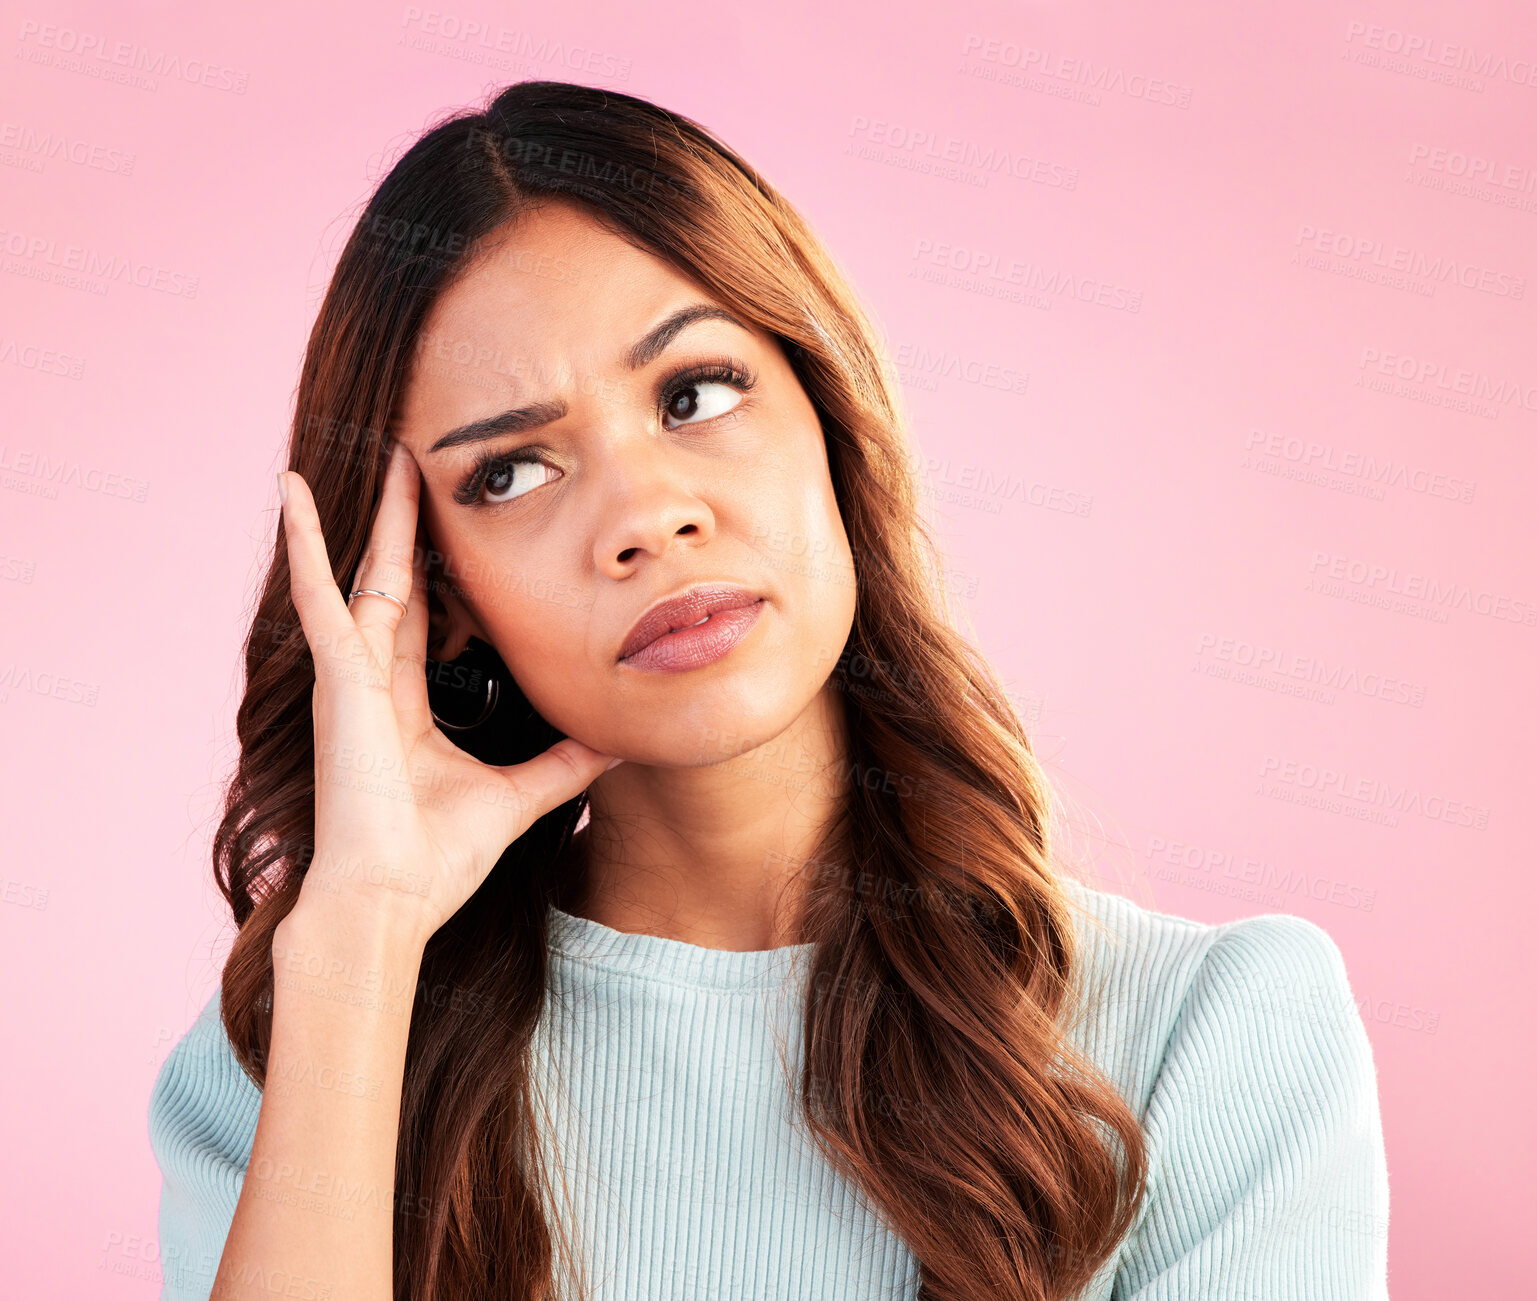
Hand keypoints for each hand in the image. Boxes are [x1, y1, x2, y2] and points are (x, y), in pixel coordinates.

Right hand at [275, 440, 618, 947]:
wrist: (391, 902)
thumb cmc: (437, 859)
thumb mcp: (519, 796)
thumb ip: (563, 765)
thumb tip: (618, 743)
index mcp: (406, 702)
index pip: (424, 616)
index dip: (437, 569)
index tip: (454, 525)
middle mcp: (372, 680)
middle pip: (395, 581)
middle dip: (407, 523)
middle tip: (419, 462)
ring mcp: (349, 675)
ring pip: (362, 573)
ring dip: (370, 514)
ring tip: (382, 452)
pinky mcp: (335, 677)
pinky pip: (318, 596)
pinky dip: (303, 544)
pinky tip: (289, 492)